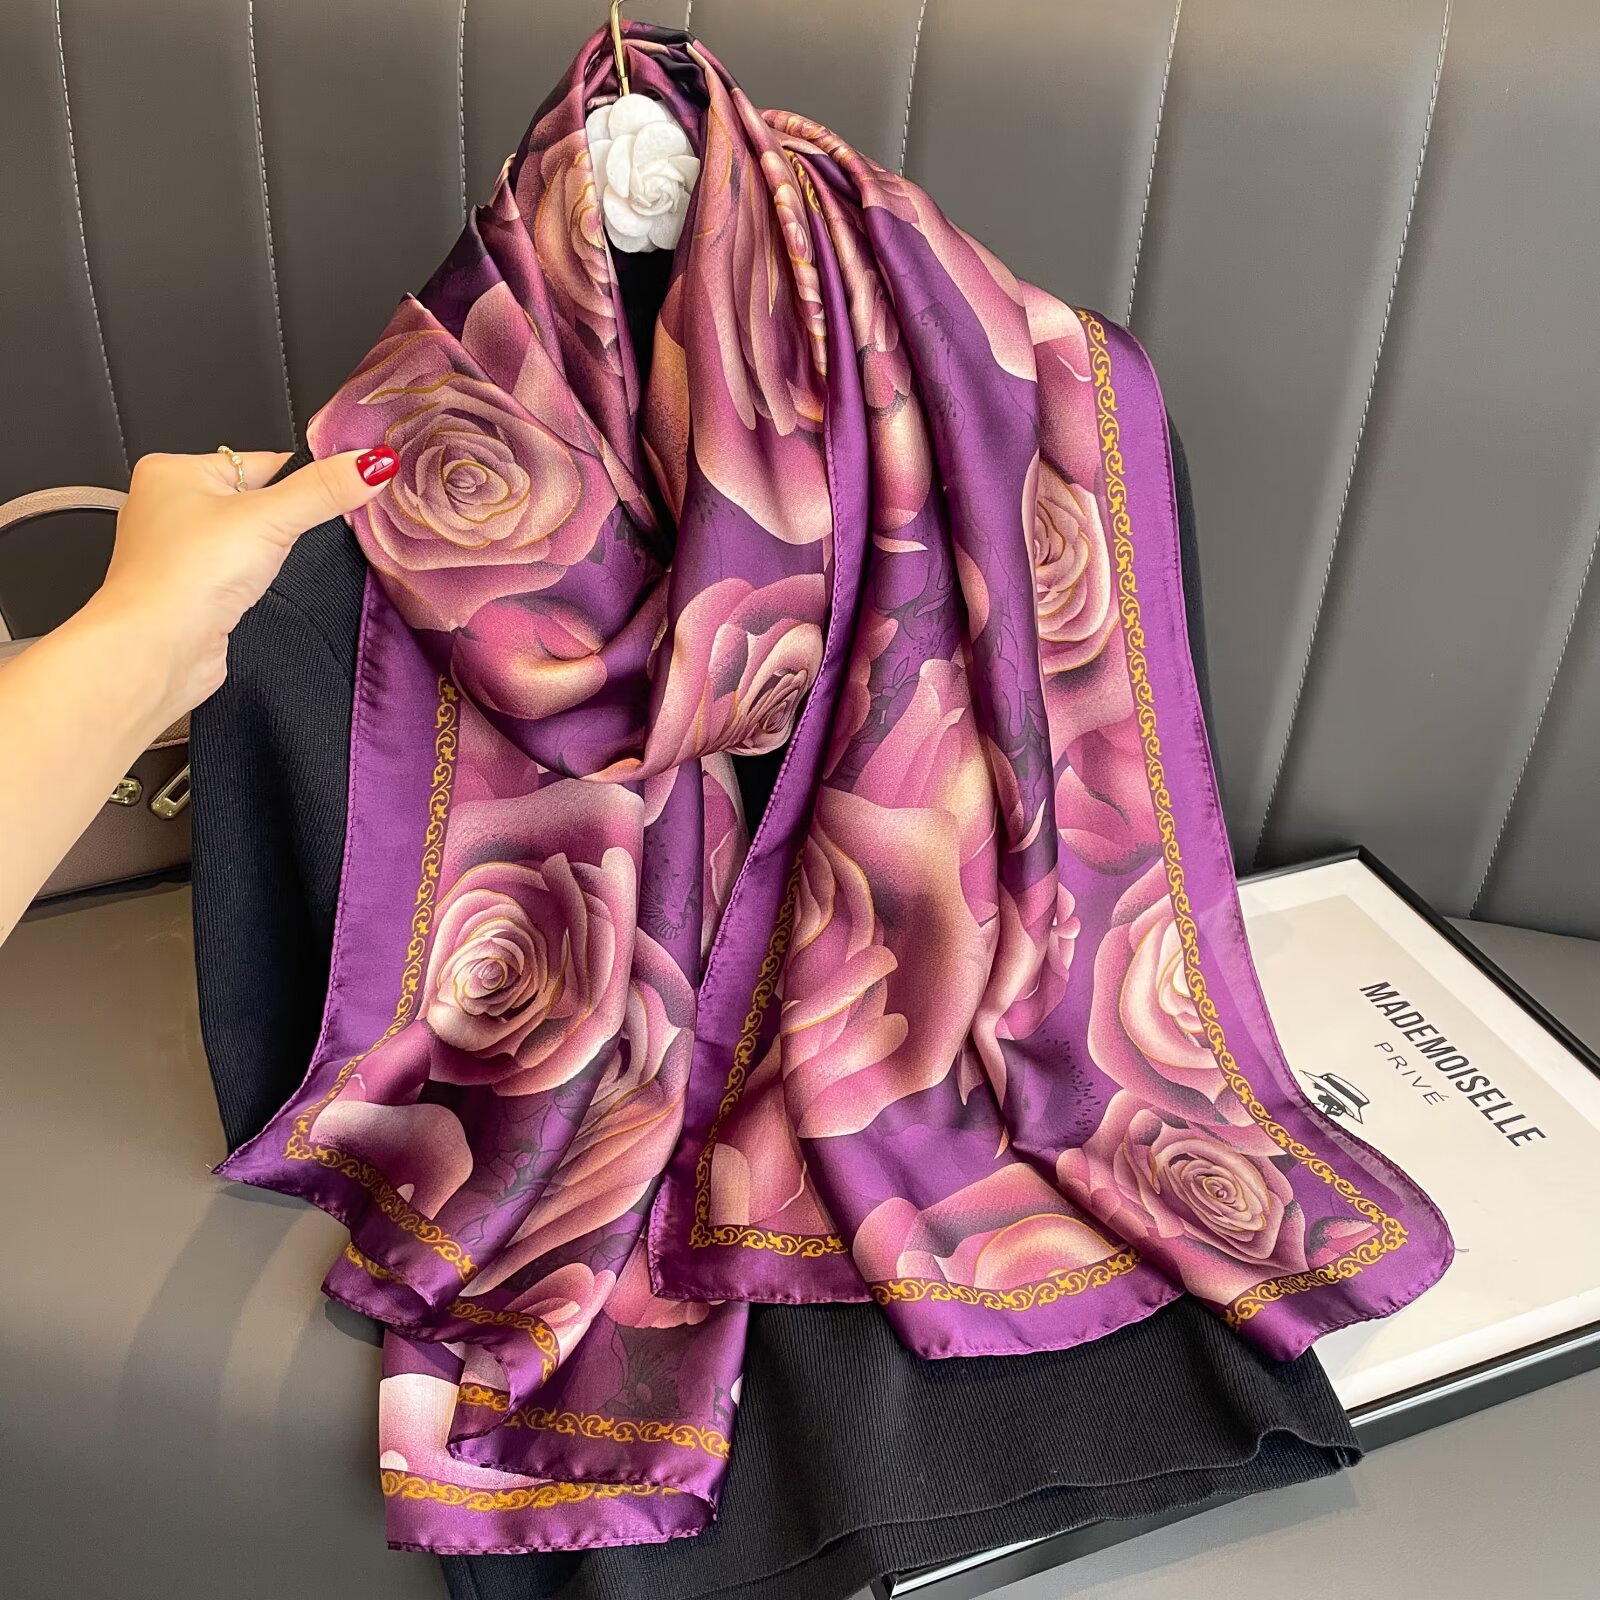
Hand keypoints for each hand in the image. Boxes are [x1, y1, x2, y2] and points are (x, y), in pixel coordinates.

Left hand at [86, 445, 397, 725]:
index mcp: (172, 470)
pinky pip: (234, 573)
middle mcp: (166, 507)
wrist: (156, 649)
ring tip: (265, 569)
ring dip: (266, 555)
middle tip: (292, 538)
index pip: (258, 461)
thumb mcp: (270, 518)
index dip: (299, 478)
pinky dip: (251, 582)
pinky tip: (252, 592)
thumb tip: (373, 462)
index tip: (336, 490)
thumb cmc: (185, 576)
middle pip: (254, 500)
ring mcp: (174, 551)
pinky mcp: (187, 591)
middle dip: (282, 521)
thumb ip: (324, 489)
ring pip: (245, 539)